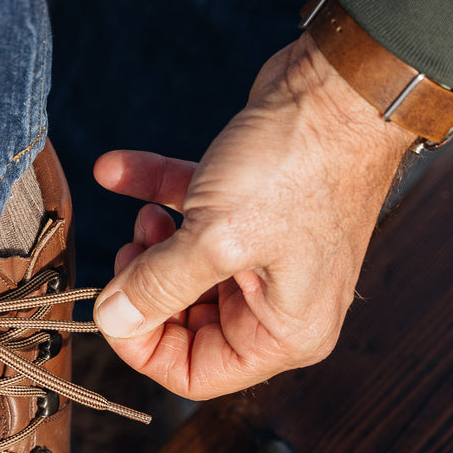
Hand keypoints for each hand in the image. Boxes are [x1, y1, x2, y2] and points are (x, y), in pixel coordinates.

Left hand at [92, 33, 412, 399]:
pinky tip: (116, 170)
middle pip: (185, 325)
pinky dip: (154, 194)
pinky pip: (190, 217)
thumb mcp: (214, 238)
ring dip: (149, 245)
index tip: (112, 310)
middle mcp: (277, 304)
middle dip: (145, 291)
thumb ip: (157, 286)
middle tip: (128, 256)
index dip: (144, 348)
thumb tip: (111, 319)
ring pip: (183, 271)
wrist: (342, 79)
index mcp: (285, 332)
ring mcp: (264, 258)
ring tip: (143, 218)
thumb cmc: (300, 164)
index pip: (197, 373)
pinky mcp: (250, 212)